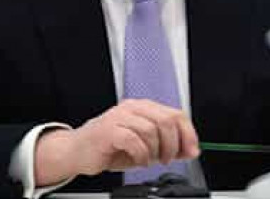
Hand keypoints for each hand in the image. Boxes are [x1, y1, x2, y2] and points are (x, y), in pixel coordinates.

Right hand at [34, 99, 199, 185]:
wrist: (77, 151)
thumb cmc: (110, 147)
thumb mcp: (145, 146)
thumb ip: (168, 146)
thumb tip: (191, 150)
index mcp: (144, 107)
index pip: (176, 114)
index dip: (188, 133)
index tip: (193, 150)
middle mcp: (133, 107)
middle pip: (166, 120)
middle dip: (172, 144)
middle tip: (167, 159)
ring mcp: (119, 116)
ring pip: (151, 130)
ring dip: (155, 151)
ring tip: (149, 160)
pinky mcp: (108, 130)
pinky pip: (133, 140)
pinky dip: (141, 155)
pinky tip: (138, 161)